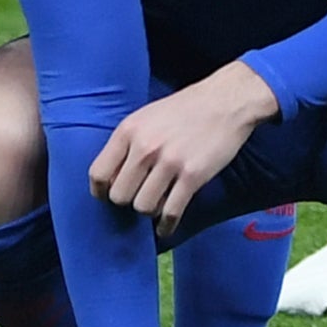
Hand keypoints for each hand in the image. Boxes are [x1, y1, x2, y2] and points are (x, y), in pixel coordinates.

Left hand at [91, 60, 279, 225]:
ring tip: (158, 203)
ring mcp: (170, 162)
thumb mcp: (147, 115)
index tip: (109, 196)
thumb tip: (113, 176)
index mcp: (129, 130)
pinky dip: (166, 226)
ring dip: (150, 210)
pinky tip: (166, 227)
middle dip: (128, 201)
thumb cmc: (186, 107)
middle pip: (119, 196)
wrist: (228, 99)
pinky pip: (171, 212)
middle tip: (140, 196)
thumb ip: (128, 142)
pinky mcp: (193, 176)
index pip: (98, 174)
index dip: (101, 191)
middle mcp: (145, 147)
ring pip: (142, 207)